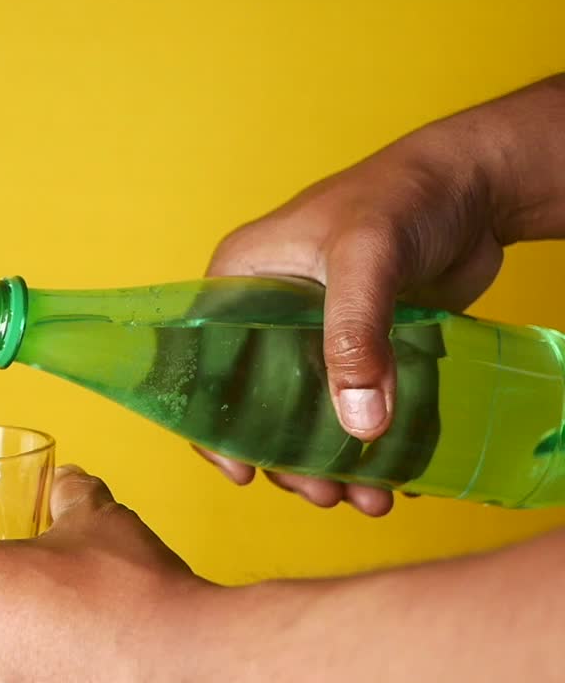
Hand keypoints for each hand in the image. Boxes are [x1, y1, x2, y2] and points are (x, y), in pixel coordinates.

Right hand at [197, 76, 564, 514]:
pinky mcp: (362, 346)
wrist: (477, 185)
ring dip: (330, 461)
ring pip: (307, 413)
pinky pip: (354, 404)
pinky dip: (369, 443)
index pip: (204, 363)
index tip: (243, 473)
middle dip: (286, 458)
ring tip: (364, 497)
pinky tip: (392, 475)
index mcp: (240, 280)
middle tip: (321, 495)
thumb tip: (359, 426)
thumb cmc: (405, 195)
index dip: (212, 424)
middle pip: (256, 401)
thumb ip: (355, 336)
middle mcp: (268, 310)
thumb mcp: (366, 258)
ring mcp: (315, 331)